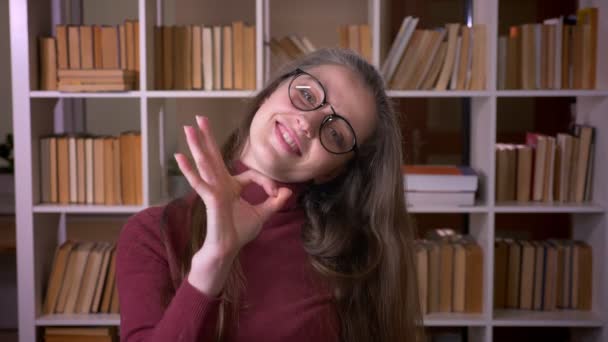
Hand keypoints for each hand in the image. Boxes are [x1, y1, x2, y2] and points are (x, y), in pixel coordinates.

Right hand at [174, 115, 292, 261]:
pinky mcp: (210, 198)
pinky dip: (189, 170)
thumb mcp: (262, 214)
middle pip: (213, 156)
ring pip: (205, 163)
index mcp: (230, 186)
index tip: (277, 193)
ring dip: (197, 145)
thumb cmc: (239, 232)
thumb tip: (287, 191)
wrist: (227, 249)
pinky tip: (180, 157)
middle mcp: (220, 184)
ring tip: (187, 128)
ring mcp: (213, 190)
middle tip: (199, 117)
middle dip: (207, 136)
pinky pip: (199, 182)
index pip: (250, 174)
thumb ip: (274, 202)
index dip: (268, 183)